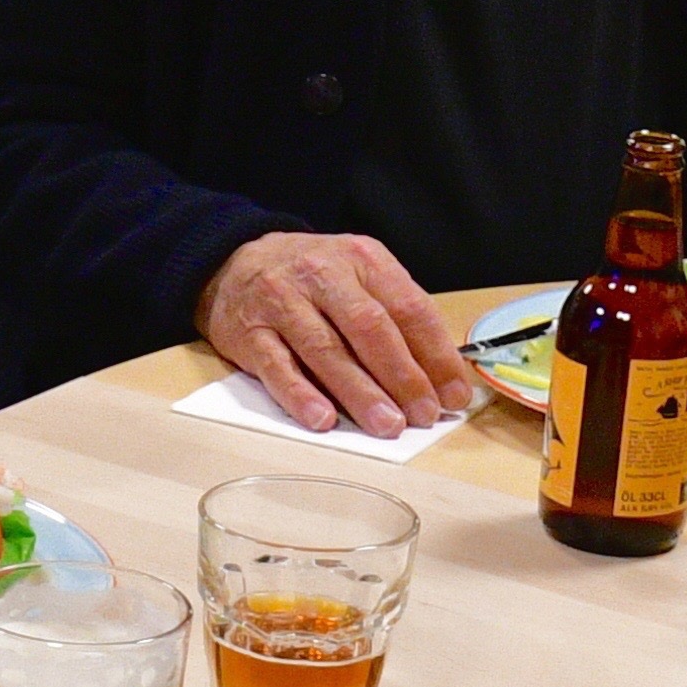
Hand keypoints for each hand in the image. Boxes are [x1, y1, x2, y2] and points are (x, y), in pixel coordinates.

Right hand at [196, 230, 460, 433]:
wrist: (232, 262)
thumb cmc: (311, 280)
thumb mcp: (357, 276)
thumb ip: (394, 316)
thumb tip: (437, 377)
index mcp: (362, 260)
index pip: (408, 307)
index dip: (435, 354)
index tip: (453, 394)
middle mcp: (322, 275)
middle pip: (370, 328)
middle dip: (402, 376)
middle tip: (423, 415)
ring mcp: (282, 302)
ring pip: (326, 350)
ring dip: (360, 392)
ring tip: (387, 425)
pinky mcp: (248, 332)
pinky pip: (277, 367)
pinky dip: (300, 395)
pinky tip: (322, 419)